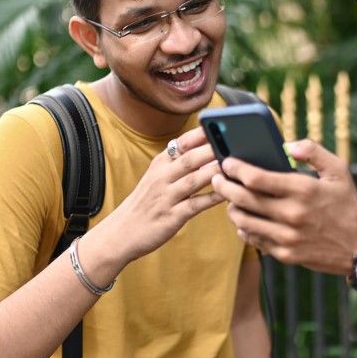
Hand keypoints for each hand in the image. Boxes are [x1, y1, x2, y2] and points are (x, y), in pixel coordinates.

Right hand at [94, 127, 224, 264]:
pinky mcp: (171, 217)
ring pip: (193, 180)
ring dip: (214, 171)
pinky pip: (195, 205)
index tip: (220, 125)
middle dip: (212, 149)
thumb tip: (206, 150)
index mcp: (159, 164)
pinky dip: (211, 198)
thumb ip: (177, 164)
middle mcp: (161, 178)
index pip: (182, 143)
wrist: (121, 232)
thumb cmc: (145, 203)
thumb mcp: (155, 178)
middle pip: (189, 159)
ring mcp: (166, 197)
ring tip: (233, 164)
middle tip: (234, 142)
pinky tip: (227, 193)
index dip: (201, 134)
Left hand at [212, 139, 356, 275]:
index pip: (256, 178)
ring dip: (231, 208)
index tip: (227, 162)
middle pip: (242, 199)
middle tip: (217, 178)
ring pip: (243, 221)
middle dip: (224, 186)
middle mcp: (292, 214)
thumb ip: (314, 151)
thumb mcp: (338, 170)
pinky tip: (246, 219)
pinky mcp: (285, 254)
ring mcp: (287, 237)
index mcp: (303, 190)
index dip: (235, 168)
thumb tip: (288, 145)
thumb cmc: (346, 204)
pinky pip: (254, 240)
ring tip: (230, 199)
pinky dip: (245, 228)